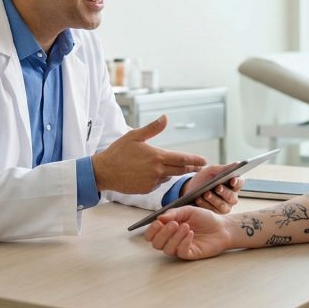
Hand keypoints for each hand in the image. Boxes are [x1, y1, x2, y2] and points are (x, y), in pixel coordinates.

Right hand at [92, 115, 206, 194]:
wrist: (104, 172)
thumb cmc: (118, 152)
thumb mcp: (134, 136)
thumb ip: (152, 128)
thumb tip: (165, 117)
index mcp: (157, 157)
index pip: (182, 159)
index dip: (195, 160)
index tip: (204, 161)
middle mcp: (157, 171)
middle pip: (180, 170)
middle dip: (190, 168)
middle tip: (199, 166)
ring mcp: (152, 182)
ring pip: (168, 176)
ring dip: (171, 171)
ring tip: (171, 167)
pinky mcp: (146, 190)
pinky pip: (158, 183)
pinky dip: (159, 178)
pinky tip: (151, 173)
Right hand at [144, 206, 232, 259]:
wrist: (222, 226)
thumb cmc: (204, 218)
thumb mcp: (188, 211)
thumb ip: (173, 213)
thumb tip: (159, 218)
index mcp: (168, 229)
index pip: (151, 235)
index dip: (151, 230)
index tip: (158, 222)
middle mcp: (171, 240)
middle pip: (156, 244)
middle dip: (162, 234)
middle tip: (174, 224)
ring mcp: (180, 248)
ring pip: (167, 249)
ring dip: (174, 237)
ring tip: (186, 227)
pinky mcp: (190, 254)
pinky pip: (181, 252)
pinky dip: (184, 242)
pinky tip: (191, 233)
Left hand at [183, 163, 243, 213]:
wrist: (191, 189)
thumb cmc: (205, 178)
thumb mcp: (212, 171)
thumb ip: (223, 169)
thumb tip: (237, 164)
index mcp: (233, 184)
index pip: (240, 183)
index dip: (237, 182)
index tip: (232, 180)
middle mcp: (232, 196)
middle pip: (232, 196)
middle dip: (224, 192)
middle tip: (217, 187)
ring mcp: (225, 206)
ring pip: (222, 205)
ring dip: (214, 199)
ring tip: (205, 193)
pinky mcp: (216, 213)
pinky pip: (212, 211)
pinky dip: (205, 204)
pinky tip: (198, 199)